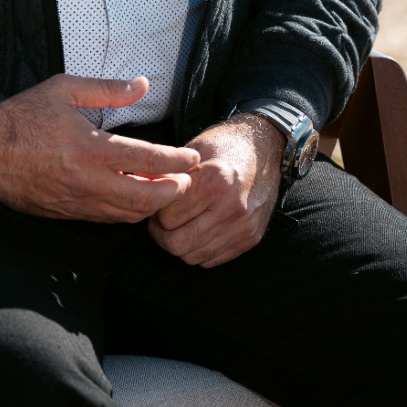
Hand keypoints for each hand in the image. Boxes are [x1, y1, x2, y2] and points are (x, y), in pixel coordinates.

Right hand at [0, 74, 200, 221]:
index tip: (194, 158)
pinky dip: (127, 212)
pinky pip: (106, 219)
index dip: (177, 161)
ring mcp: (77, 202)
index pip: (148, 160)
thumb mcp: (65, 90)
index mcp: (91, 148)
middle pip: (146, 198)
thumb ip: (108, 89)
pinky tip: (134, 200)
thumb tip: (142, 84)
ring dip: (152, 205)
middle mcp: (88, 181)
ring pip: (128, 215)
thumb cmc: (23, 115)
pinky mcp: (65, 214)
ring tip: (166, 190)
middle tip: (187, 180)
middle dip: (174, 191)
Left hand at [149, 113, 283, 266]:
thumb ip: (169, 173)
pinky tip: (197, 231)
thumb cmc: (224, 146)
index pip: (168, 215)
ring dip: (179, 244)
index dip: (156, 210)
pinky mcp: (250, 239)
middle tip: (160, 221)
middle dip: (162, 234)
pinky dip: (198, 250)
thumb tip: (140, 189)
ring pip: (193, 256)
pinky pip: (212, 260)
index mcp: (215, 180)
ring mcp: (243, 227)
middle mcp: (231, 207)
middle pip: (178, 243)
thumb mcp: (194, 150)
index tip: (156, 202)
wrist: (266, 150)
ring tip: (178, 225)